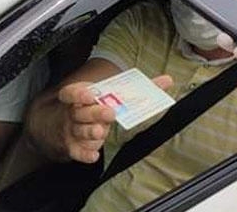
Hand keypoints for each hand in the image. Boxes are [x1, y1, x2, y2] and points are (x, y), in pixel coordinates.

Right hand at [57, 76, 171, 162]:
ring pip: (79, 131)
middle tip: (110, 114)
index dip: (80, 93)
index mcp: (81, 96)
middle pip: (81, 113)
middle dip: (95, 113)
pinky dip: (84, 154)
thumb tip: (167, 80)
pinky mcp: (73, 146)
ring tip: (101, 132)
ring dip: (90, 132)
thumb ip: (140, 88)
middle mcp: (74, 112)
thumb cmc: (96, 104)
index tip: (91, 95)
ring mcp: (72, 130)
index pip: (73, 92)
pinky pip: (76, 151)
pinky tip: (94, 156)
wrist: (69, 122)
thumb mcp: (112, 93)